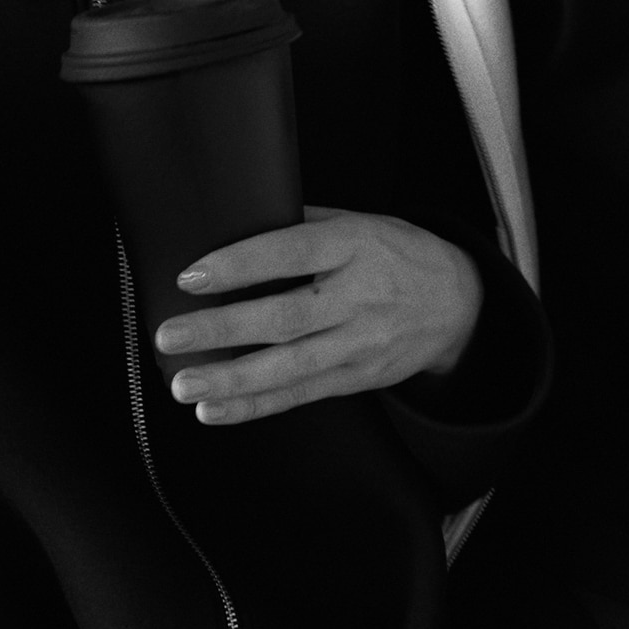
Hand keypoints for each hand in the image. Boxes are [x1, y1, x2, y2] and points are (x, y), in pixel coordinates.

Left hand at [152, 208, 483, 423]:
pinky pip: (299, 395)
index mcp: (354, 246)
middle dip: (222, 330)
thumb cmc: (396, 255)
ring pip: (290, 367)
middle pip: (285, 318)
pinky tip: (214, 410)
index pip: (291, 253)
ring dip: (231, 380)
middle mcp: (357, 297)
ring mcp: (358, 343)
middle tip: (171, 336)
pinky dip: (254, 406)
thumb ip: (303, 224)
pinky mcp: (356, 379)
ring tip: (184, 384)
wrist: (458, 303)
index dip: (240, 265)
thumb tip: (236, 218)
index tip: (192, 276)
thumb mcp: (359, 223)